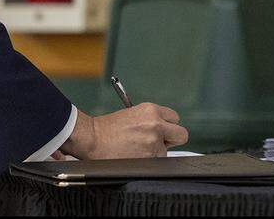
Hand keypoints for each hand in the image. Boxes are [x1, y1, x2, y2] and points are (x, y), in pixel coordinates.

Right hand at [60, 104, 187, 159]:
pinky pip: (156, 162)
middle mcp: (156, 124)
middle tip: (160, 143)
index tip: (163, 131)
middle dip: (172, 140)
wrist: (92, 138)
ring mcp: (153, 142)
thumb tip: (164, 131)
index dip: (168, 126)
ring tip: (137, 150)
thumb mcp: (133, 114)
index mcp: (152, 110)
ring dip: (156, 153)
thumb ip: (152, 120)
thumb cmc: (107, 128)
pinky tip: (134, 156)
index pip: (175, 118)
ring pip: (167, 152)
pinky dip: (148, 162)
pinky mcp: (149, 157)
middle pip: (181, 134)